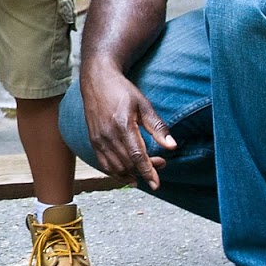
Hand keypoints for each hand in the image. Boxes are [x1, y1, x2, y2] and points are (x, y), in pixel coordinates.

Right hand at [79, 65, 177, 188]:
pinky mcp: (93, 141)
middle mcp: (108, 134)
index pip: (137, 156)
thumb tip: (172, 146)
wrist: (96, 81)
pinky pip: (104, 164)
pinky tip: (128, 175)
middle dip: (145, 170)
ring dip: (132, 174)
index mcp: (123, 124)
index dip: (148, 172)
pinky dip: (116, 173)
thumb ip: (157, 127)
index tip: (157, 184)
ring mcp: (98, 139)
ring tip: (145, 170)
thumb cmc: (121, 91)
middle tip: (161, 164)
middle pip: (128, 163)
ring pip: (116, 167)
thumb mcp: (144, 105)